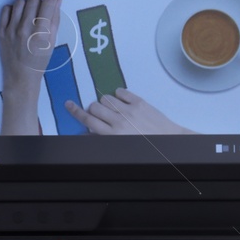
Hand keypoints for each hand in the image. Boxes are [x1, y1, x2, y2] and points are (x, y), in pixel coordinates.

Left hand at [0, 0, 60, 135]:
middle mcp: (25, 28)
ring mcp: (11, 29)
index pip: (47, 4)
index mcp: (40, 32)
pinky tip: (17, 18)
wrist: (20, 77)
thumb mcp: (52, 42)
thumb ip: (54, 20)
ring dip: (26, 5)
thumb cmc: (39, 61)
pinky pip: (6, 10)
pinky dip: (13, 10)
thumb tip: (57, 0)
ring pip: (19, 3)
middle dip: (40, 2)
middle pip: (33, 0)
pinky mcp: (1, 31)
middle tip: (41, 10)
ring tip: (29, 14)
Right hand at [65, 88, 194, 134]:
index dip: (76, 112)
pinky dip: (119, 95)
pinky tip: (122, 101)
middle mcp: (119, 121)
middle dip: (94, 109)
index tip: (69, 105)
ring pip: (105, 98)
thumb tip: (90, 131)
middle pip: (94, 107)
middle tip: (100, 113)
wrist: (170, 141)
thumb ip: (105, 137)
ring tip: (114, 109)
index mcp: (112, 135)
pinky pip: (121, 91)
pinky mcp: (140, 102)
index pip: (88, 121)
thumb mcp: (122, 146)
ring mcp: (129, 110)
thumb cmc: (146, 147)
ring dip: (106, 102)